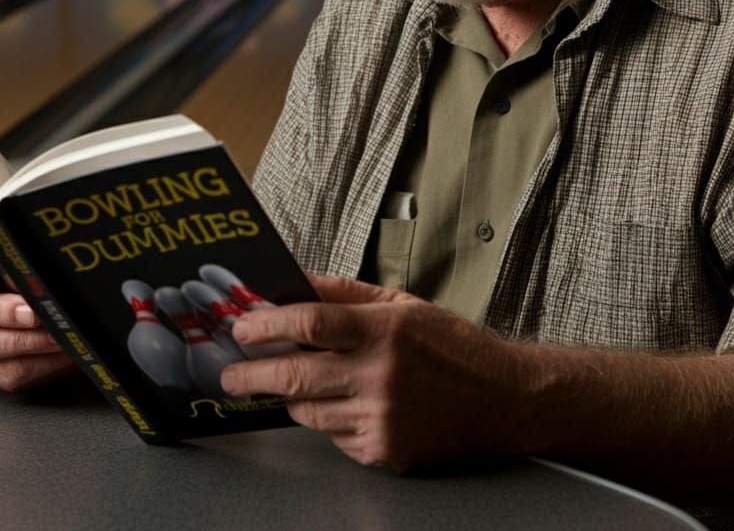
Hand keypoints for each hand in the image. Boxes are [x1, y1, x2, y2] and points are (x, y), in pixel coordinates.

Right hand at [0, 237, 74, 391]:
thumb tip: (45, 248)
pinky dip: (40, 362)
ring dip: (27, 340)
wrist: (60, 316)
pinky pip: (10, 370)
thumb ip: (30, 253)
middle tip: (33, 313)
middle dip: (4, 311)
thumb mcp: (38, 259)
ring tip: (55, 334)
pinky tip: (60, 351)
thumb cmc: (45, 281)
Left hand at [220, 274, 536, 471]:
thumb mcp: (400, 305)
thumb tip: (293, 282)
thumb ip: (343, 293)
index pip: (311, 322)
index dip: (269, 324)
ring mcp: (382, 418)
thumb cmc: (452, 346)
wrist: (503, 400)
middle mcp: (381, 376)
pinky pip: (335, 437)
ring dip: (295, 396)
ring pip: (309, 411)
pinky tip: (353, 404)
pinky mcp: (385, 451)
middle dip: (253, 375)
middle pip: (297, 375)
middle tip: (230, 375)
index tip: (242, 327)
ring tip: (303, 381)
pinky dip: (331, 420)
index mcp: (385, 330)